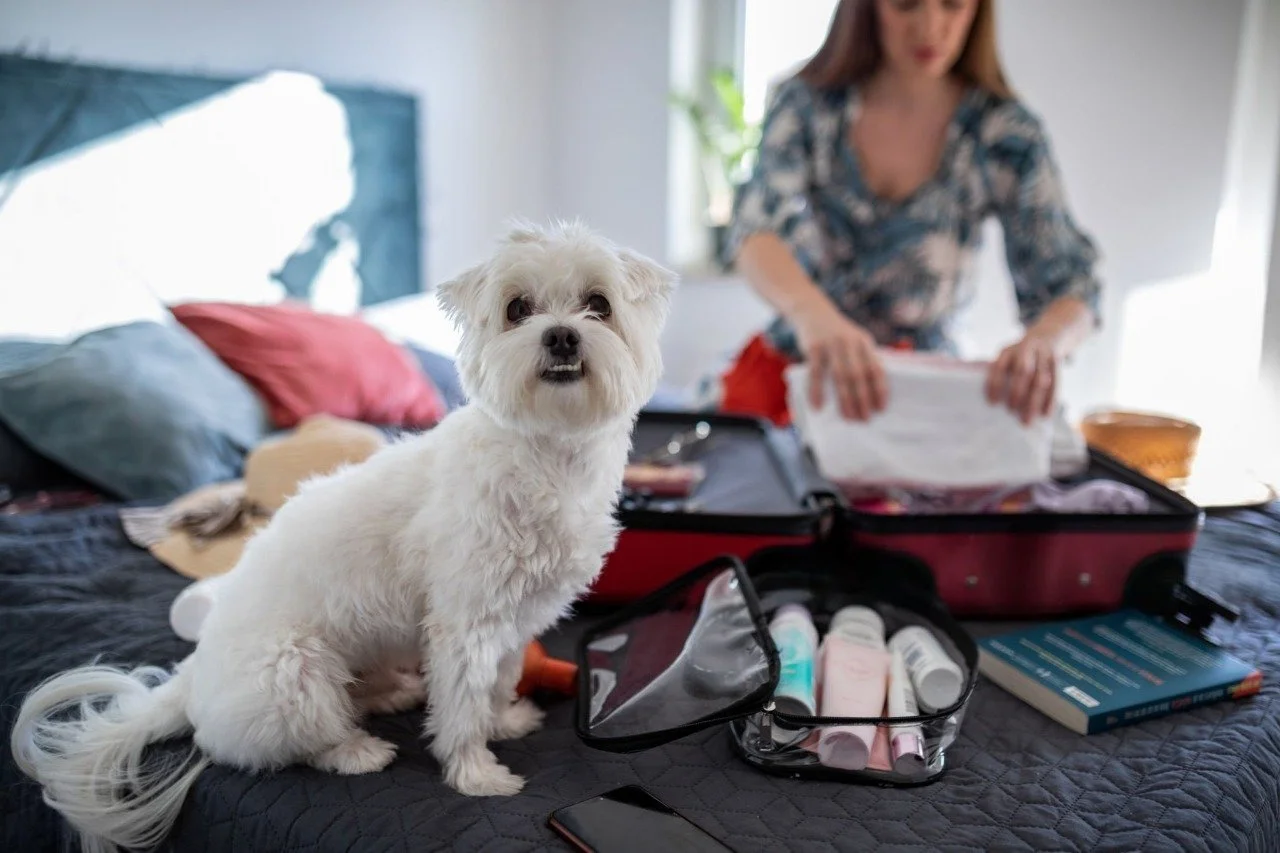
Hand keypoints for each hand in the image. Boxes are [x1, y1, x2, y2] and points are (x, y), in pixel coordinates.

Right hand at [792, 300, 886, 420]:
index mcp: (864, 342)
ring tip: (848, 417)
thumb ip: (864, 359)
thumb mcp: (855, 340)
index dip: (880, 389)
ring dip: (845, 399)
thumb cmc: (838, 334)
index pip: (876, 368)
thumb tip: (873, 391)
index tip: (881, 408)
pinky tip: (818, 406)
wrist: (812, 312)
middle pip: (859, 375)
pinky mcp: (814, 347)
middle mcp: (850, 342)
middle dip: (863, 399)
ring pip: (840, 376)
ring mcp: (831, 344)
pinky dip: (817, 391)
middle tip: (865, 419)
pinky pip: (816, 373)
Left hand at [985, 331, 1059, 424]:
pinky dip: (1051, 400)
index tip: (992, 403)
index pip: (999, 366)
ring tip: (1027, 420)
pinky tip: (1045, 414)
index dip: (995, 384)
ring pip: (1040, 380)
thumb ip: (1001, 374)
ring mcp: (1043, 354)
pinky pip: (1056, 382)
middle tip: (1011, 412)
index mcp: (1008, 350)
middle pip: (1023, 371)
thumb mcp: (1008, 357)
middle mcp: (1026, 349)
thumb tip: (992, 403)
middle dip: (1017, 393)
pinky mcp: (1057, 361)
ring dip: (1034, 402)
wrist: (1048, 335)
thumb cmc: (1020, 356)